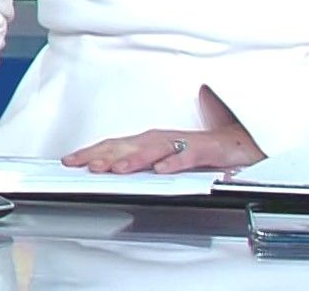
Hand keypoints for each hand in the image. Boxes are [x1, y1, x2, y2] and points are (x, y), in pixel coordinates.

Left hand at [63, 122, 265, 173]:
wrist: (239, 143)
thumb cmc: (198, 150)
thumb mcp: (163, 156)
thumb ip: (141, 159)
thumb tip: (110, 162)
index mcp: (149, 141)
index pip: (114, 145)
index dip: (91, 152)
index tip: (69, 161)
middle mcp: (161, 139)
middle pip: (128, 146)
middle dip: (105, 155)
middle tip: (84, 165)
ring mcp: (183, 144)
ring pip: (154, 150)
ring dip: (135, 158)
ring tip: (117, 168)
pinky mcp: (205, 151)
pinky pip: (188, 157)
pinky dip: (175, 162)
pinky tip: (163, 170)